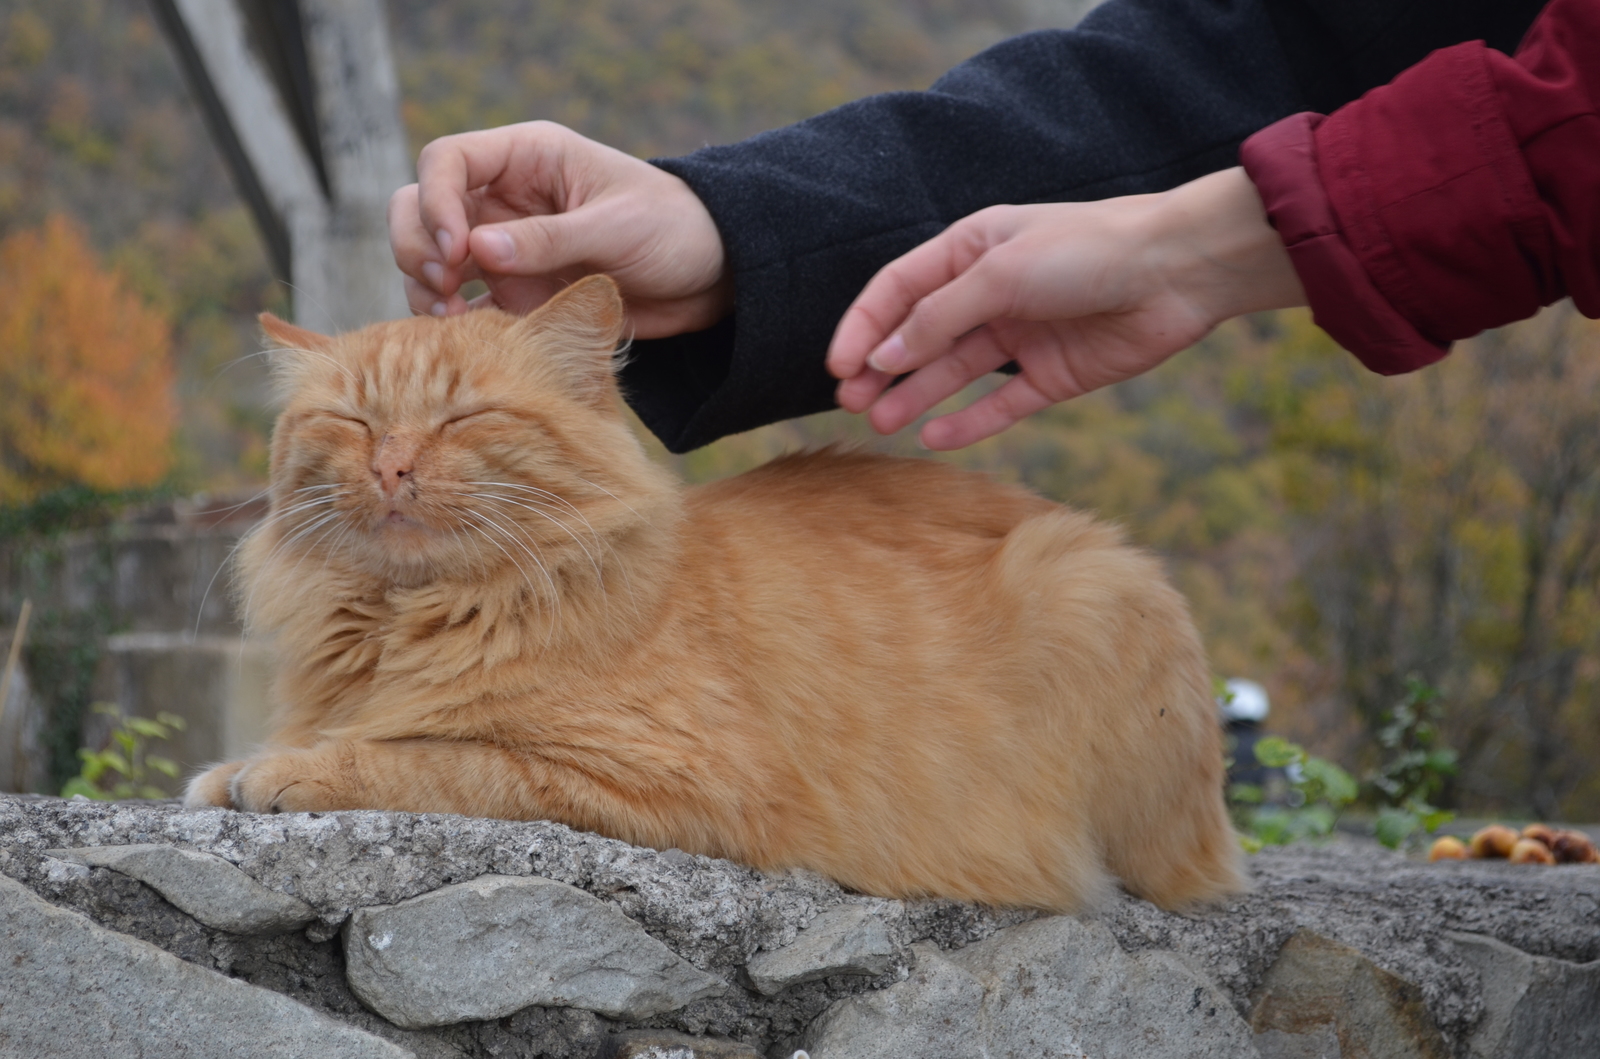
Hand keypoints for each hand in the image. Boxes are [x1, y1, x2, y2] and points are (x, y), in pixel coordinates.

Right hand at [388, 121, 732, 336]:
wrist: (710, 279)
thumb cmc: (673, 230)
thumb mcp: (616, 228)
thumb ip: (549, 240)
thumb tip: (477, 249)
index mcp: (527, 158)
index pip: (447, 161)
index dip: (435, 201)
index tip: (455, 249)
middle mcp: (503, 197)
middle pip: (419, 205)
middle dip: (417, 244)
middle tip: (444, 287)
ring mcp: (503, 244)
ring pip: (429, 255)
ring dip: (423, 283)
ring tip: (448, 318)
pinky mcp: (513, 289)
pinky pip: (458, 299)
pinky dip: (447, 316)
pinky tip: (463, 335)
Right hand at [826, 167, 1306, 449]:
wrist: (1178, 270)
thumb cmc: (1088, 250)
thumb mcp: (1001, 273)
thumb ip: (940, 317)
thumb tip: (885, 356)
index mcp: (971, 250)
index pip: (898, 290)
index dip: (864, 326)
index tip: (837, 365)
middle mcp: (991, 292)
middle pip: (920, 336)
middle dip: (882, 368)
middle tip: (850, 404)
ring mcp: (1021, 336)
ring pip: (954, 373)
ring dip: (915, 397)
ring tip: (880, 423)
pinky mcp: (1053, 375)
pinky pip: (999, 405)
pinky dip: (967, 423)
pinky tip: (933, 438)